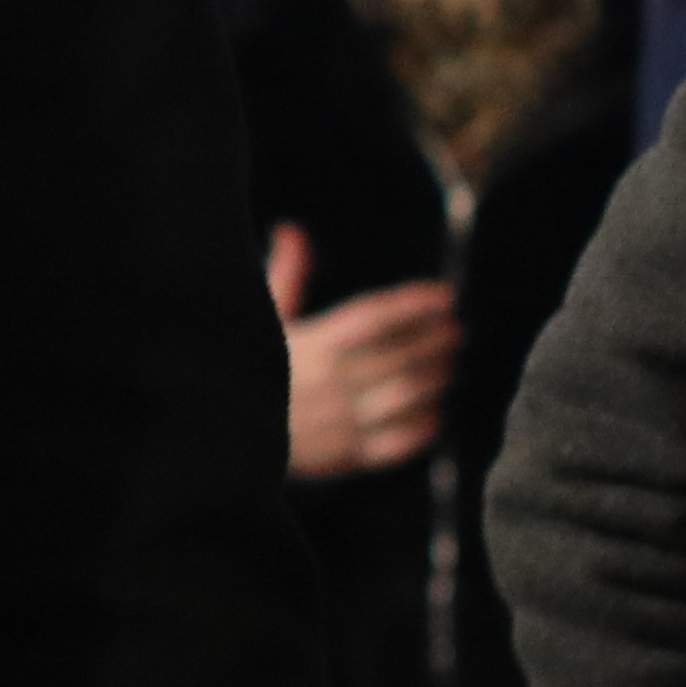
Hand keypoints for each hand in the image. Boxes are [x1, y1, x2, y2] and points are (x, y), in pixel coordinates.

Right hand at [263, 229, 458, 478]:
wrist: (228, 437)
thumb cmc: (253, 371)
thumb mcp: (267, 322)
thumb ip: (287, 275)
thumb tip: (293, 230)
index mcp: (314, 344)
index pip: (375, 317)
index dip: (415, 304)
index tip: (446, 296)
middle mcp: (332, 381)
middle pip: (400, 356)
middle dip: (436, 341)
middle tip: (458, 331)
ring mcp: (342, 421)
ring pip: (405, 397)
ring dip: (435, 379)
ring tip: (451, 366)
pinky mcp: (346, 456)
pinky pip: (396, 444)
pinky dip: (421, 428)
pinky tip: (435, 414)